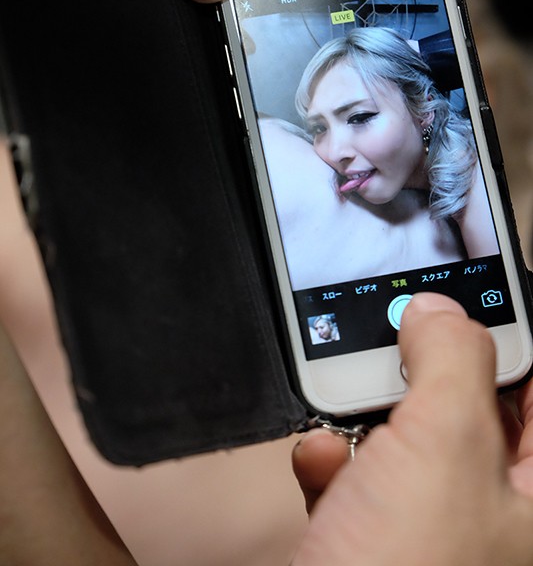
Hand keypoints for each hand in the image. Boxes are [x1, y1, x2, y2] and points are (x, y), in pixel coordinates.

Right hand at [292, 293, 532, 565]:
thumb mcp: (445, 446)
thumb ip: (451, 361)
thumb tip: (438, 312)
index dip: (505, 341)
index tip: (465, 302)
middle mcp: (488, 513)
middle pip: (466, 410)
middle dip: (419, 373)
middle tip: (395, 344)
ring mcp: (427, 528)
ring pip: (405, 440)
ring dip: (363, 414)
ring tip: (347, 395)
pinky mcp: (371, 538)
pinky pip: (357, 477)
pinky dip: (332, 458)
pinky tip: (322, 455)